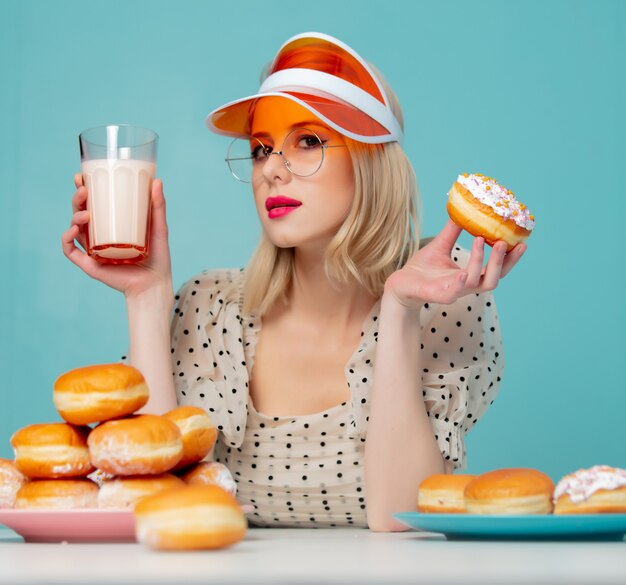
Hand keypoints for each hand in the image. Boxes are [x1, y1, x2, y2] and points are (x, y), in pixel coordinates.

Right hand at [61, 174, 172, 296]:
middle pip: (80, 212)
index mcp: (112, 225)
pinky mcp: (89, 264)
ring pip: (74, 228)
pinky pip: (70, 250)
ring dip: (75, 216)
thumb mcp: (159, 228)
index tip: (82, 176)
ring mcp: (93, 249)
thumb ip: (157, 206)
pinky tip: (73, 230)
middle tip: (85, 190)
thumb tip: (157, 181)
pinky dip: (66, 238)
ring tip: (86, 214)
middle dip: (78, 198)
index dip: (84, 189)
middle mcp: (99, 235)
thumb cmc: (158, 256)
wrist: (155, 283)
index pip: (94, 203)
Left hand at [384, 220, 526, 308]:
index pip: (498, 269)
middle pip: (496, 278)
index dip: (511, 258)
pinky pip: (456, 290)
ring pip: (479, 283)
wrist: (400, 283)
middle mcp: (467, 285)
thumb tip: (463, 209)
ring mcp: (456, 292)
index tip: (522, 242)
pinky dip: (462, 280)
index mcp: (470, 275)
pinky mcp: (442, 296)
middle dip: (505, 262)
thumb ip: (453, 230)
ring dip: (484, 261)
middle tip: (507, 242)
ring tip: (482, 239)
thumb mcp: (440, 245)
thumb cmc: (421, 268)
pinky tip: (463, 271)